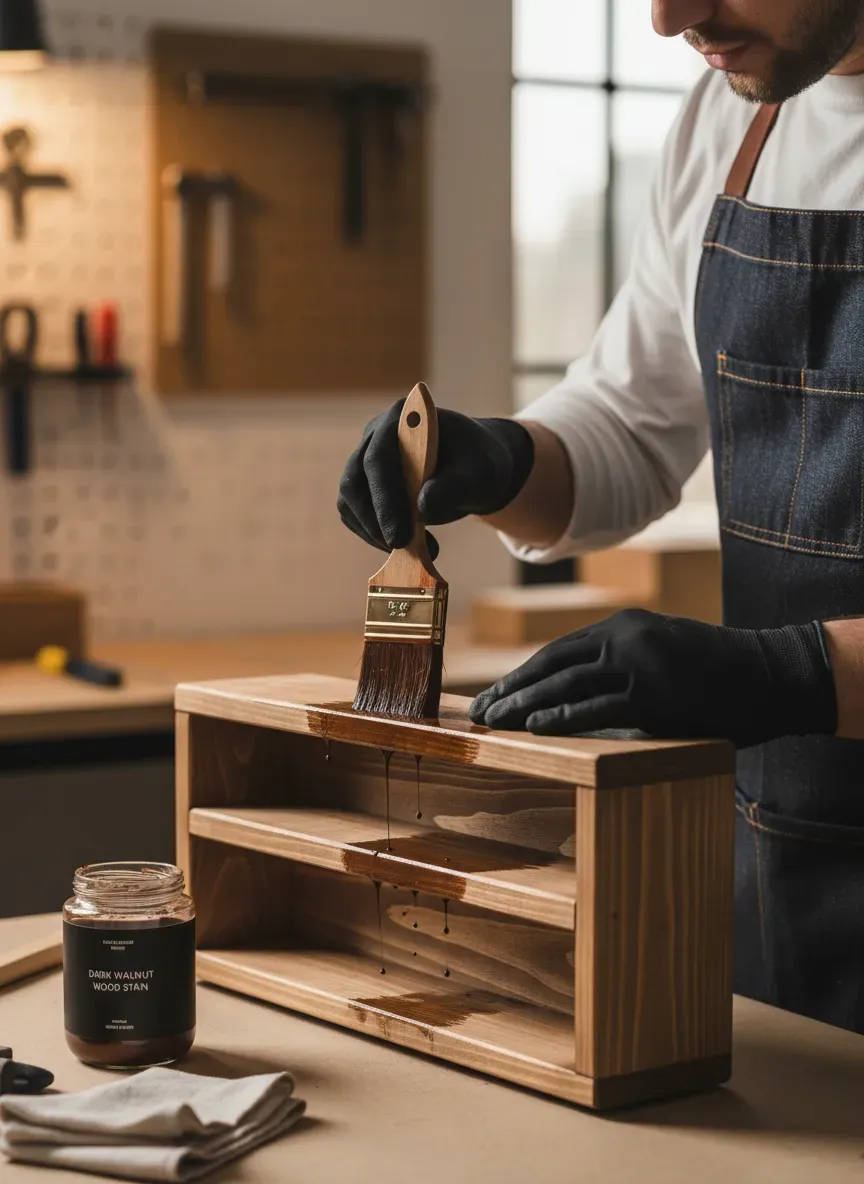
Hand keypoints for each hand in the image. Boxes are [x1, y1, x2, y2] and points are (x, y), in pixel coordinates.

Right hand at [337, 400, 533, 558]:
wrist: (473, 470)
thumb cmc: (478, 465)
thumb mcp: (480, 473)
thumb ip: (455, 486)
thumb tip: (423, 508)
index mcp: (404, 419)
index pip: (379, 457)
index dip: (385, 497)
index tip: (400, 536)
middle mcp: (377, 435)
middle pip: (356, 480)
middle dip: (377, 520)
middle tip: (404, 548)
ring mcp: (365, 459)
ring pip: (350, 501)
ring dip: (374, 532)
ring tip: (414, 550)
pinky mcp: (364, 486)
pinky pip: (355, 515)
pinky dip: (374, 536)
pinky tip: (405, 546)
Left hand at [469, 608, 837, 747]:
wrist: (768, 675)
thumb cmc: (715, 672)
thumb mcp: (660, 655)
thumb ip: (620, 668)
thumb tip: (577, 696)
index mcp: (623, 626)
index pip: (558, 651)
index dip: (523, 674)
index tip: (496, 694)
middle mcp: (623, 637)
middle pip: (551, 664)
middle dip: (512, 688)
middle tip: (481, 710)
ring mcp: (637, 664)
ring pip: (565, 684)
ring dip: (524, 704)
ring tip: (495, 720)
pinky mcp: (651, 693)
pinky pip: (595, 707)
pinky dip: (561, 717)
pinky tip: (533, 727)